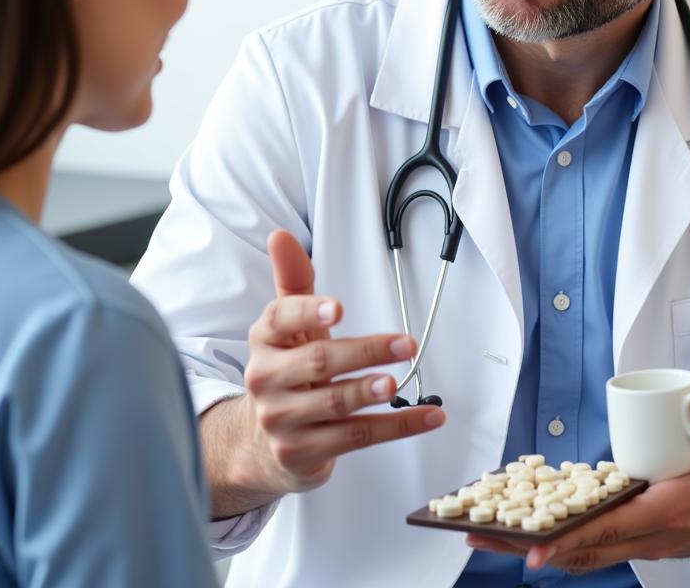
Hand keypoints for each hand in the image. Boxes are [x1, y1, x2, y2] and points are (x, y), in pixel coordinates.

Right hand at [238, 230, 444, 497]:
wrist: (262, 442)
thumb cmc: (288, 369)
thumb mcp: (288, 325)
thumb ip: (292, 280)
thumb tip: (281, 236)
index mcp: (264, 340)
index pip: (281, 319)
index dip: (308, 312)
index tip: (337, 307)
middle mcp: (267, 379)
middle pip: (319, 362)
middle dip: (365, 352)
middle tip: (405, 345)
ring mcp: (283, 420)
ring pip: (335, 404)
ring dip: (371, 393)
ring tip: (398, 384)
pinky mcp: (304, 453)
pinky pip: (356, 438)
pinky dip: (397, 427)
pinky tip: (427, 416)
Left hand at [467, 394, 689, 573]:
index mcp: (672, 510)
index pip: (614, 528)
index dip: (572, 536)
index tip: (535, 547)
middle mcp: (650, 533)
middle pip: (583, 547)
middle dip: (531, 543)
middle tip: (480, 534)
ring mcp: (640, 539)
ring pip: (580, 551)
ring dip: (533, 544)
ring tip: (485, 532)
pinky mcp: (633, 536)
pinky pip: (590, 544)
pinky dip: (556, 540)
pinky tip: (524, 528)